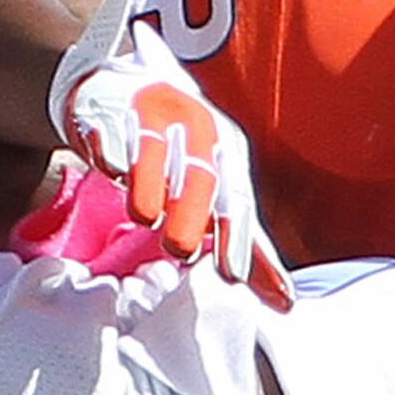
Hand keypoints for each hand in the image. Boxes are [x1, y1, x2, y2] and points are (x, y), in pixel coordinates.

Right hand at [45, 0, 292, 309]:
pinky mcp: (108, 109)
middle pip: (199, 175)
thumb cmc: (179, 152)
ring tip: (144, 216)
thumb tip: (285, 304)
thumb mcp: (217, 189)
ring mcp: (152, 115)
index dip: (236, 237)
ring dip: (150, 184)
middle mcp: (197, 130)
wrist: (122, 90)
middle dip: (192, 213)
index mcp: (227, 152)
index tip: (232, 277)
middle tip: (180, 250)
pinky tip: (110, 169)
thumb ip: (244, 243)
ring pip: (153, 151)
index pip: (237, 199)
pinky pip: (110, 132)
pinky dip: (110, 151)